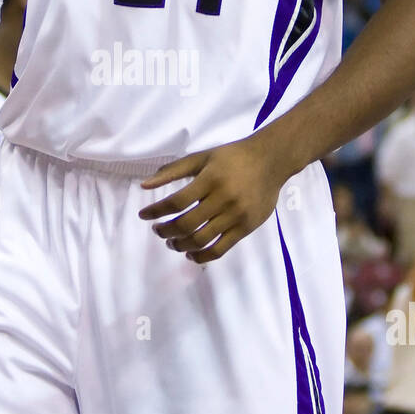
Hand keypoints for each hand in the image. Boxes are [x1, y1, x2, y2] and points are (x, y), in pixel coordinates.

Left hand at [139, 134, 281, 262]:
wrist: (271, 161)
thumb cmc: (232, 157)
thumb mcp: (202, 157)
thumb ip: (173, 171)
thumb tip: (145, 185)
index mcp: (210, 179)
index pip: (177, 202)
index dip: (156, 211)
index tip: (143, 215)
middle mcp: (223, 199)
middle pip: (187, 224)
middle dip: (166, 231)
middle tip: (158, 231)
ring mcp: (236, 216)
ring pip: (201, 240)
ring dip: (180, 245)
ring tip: (172, 243)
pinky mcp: (246, 228)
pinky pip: (220, 249)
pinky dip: (201, 256)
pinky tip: (190, 254)